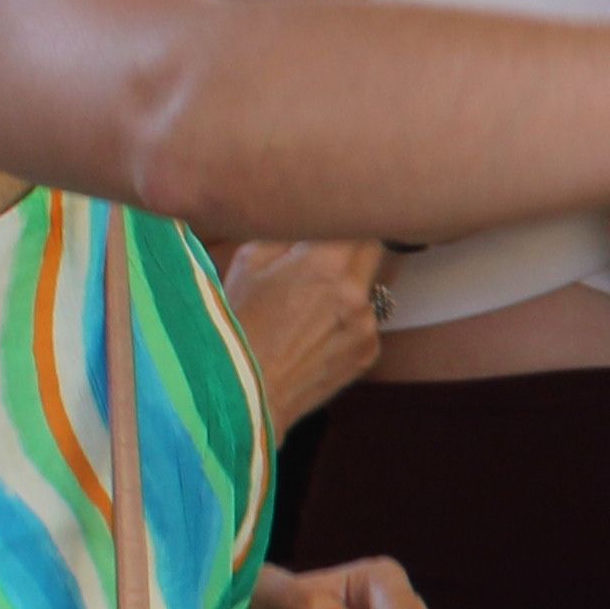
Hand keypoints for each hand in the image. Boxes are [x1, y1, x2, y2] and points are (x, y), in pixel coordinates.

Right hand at [219, 236, 386, 432]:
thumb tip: (307, 214)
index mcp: (327, 263)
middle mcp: (356, 292)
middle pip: (373, 248)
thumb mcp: (248, 263)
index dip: (343, 220)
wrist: (243, 394)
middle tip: (323, 255)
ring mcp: (367, 325)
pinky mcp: (369, 352)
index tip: (331, 220)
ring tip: (306, 309)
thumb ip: (288, 232)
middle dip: (351, 246)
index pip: (358, 221)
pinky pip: (365, 323)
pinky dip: (346, 323)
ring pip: (368, 288)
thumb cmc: (237, 325)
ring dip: (347, 288)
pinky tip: (313, 337)